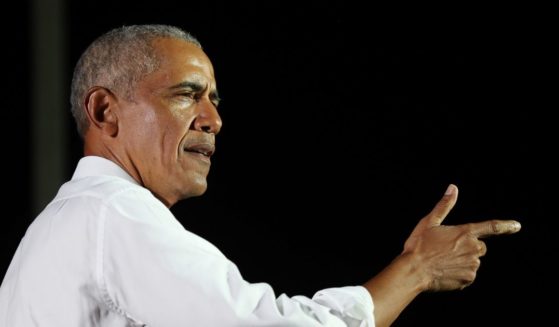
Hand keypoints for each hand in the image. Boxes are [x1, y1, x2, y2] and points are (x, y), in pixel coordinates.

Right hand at [402, 184, 520, 291]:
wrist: (413, 271)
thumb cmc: (419, 246)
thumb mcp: (429, 222)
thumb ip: (444, 205)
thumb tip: (453, 188)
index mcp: (465, 232)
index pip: (492, 227)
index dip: (506, 226)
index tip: (517, 226)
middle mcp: (473, 249)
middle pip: (479, 247)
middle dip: (468, 247)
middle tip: (447, 250)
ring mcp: (472, 265)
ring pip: (472, 261)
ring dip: (462, 260)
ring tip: (442, 261)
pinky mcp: (468, 279)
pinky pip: (467, 275)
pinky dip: (458, 273)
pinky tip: (444, 271)